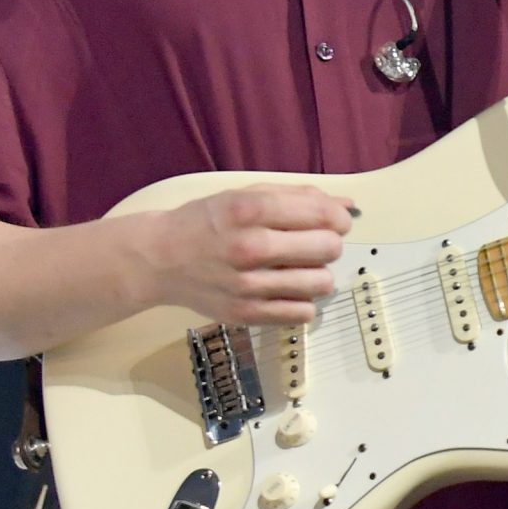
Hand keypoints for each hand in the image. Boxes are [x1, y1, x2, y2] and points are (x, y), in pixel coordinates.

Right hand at [143, 186, 354, 325]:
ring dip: (317, 274)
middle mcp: (250, 247)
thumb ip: (298, 196)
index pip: (324, 216)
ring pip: (322, 283)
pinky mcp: (245, 314)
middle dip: (328, 243)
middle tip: (312, 244)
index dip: (339, 218)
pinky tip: (286, 290)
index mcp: (250, 210)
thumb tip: (349, 205)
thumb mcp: (245, 195)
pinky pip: (303, 313)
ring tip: (298, 268)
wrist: (158, 258)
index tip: (335, 222)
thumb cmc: (207, 221)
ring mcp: (247, 285)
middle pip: (329, 249)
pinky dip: (302, 301)